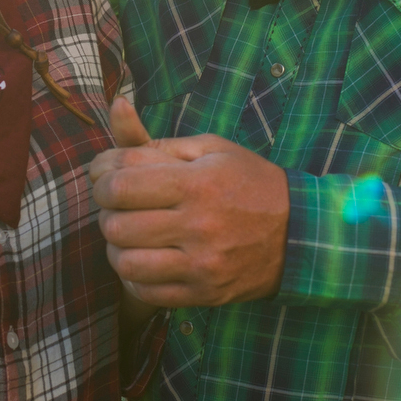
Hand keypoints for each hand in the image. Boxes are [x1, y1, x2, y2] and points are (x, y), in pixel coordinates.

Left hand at [91, 97, 289, 308]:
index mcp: (196, 183)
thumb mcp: (210, 149)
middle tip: (117, 206)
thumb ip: (155, 139)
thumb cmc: (249, 182)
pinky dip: (134, 277)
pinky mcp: (204, 293)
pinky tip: (144, 260)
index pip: (120, 183)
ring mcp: (201, 264)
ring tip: (128, 235)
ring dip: (117, 247)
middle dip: (106, 211)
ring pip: (126, 263)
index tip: (104, 177)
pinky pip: (146, 293)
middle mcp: (197, 226)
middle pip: (116, 224)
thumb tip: (115, 106)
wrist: (299, 233)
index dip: (100, 178)